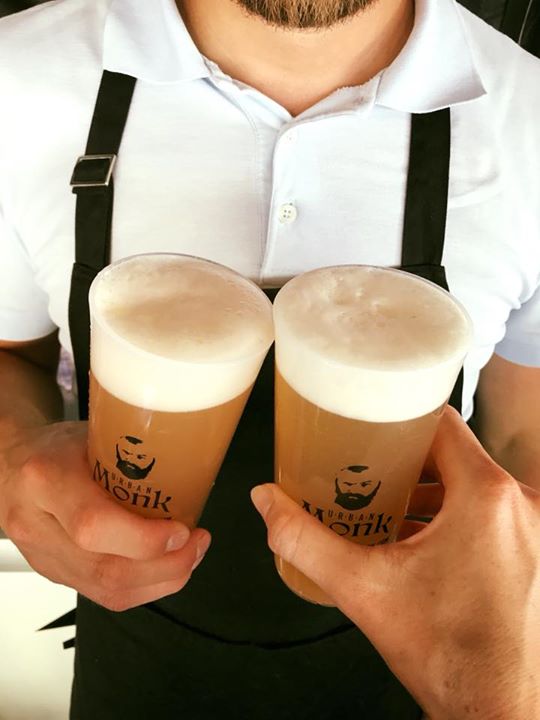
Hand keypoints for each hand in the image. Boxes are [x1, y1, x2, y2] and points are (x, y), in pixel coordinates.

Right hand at [0, 422, 210, 610]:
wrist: (12, 464)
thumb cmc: (58, 446)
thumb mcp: (93, 434)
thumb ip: (133, 454)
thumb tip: (192, 464)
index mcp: (46, 478)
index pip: (93, 524)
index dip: (144, 539)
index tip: (182, 529)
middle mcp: (36, 524)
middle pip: (104, 568)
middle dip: (165, 566)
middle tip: (196, 544)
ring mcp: (42, 556)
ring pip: (106, 590)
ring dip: (161, 581)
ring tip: (189, 556)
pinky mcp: (53, 573)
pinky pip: (102, 595)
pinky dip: (144, 586)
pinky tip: (166, 568)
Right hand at [252, 408, 539, 719]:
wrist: (498, 712)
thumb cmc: (447, 654)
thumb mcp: (362, 587)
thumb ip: (305, 538)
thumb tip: (266, 502)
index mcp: (486, 496)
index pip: (444, 423)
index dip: (404, 420)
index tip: (375, 428)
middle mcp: (523, 506)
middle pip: (457, 455)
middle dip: (411, 461)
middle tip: (371, 471)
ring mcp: (536, 532)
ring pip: (477, 486)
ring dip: (436, 492)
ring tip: (391, 507)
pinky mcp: (538, 555)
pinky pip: (495, 515)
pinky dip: (461, 518)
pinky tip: (425, 543)